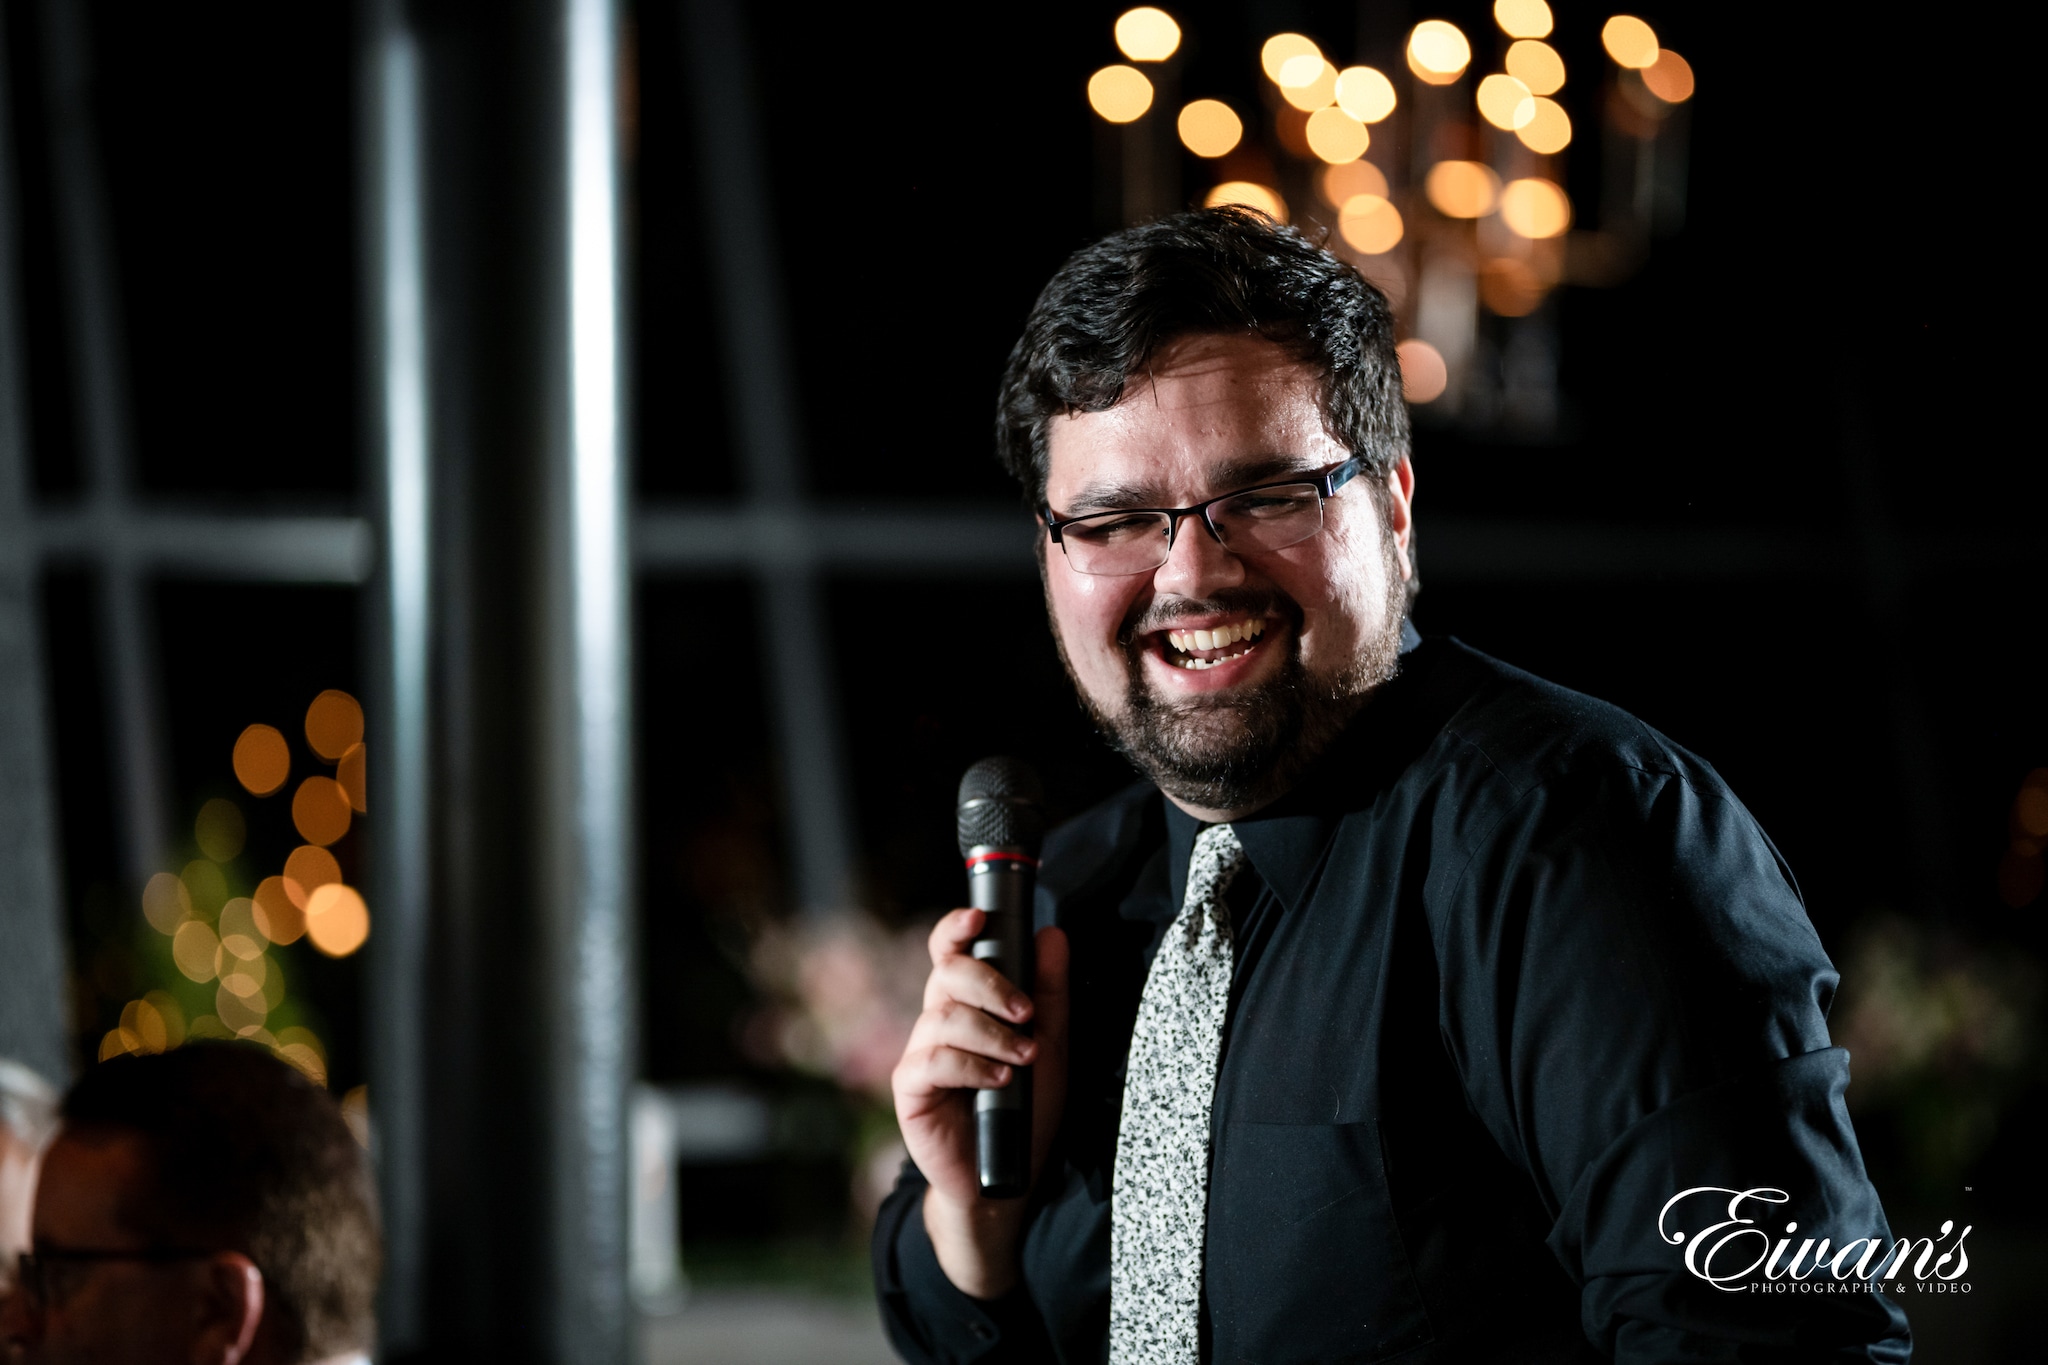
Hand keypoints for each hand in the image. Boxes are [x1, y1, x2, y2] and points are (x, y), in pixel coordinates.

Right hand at [891, 908, 1068, 1297]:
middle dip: (990, 985)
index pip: (949, 951)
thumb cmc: (1027, 1109)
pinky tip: (998, 1082)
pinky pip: (934, 1061)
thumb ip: (1050, 991)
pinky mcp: (910, 1088)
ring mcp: (919, 1053)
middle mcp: (937, 1020)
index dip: (955, 928)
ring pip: (944, 1018)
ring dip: (991, 1034)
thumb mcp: (1051, 1044)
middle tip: (1026, 1014)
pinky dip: (971, 1066)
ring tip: (1024, 1060)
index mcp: (966, 1003)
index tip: (978, 916)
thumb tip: (1052, 935)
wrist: (1007, 1177)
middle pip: (946, 974)